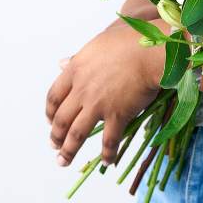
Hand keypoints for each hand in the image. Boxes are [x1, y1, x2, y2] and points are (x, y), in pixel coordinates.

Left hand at [45, 20, 166, 166]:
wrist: (152, 49)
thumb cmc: (130, 40)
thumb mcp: (99, 43)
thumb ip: (79, 57)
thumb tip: (61, 63)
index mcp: (76, 69)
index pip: (54, 95)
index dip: (50, 111)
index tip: (50, 120)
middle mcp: (82, 89)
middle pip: (61, 119)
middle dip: (55, 136)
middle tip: (54, 145)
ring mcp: (98, 104)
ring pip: (76, 134)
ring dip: (68, 151)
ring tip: (63, 161)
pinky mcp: (117, 115)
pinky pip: (109, 141)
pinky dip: (107, 154)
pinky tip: (106, 162)